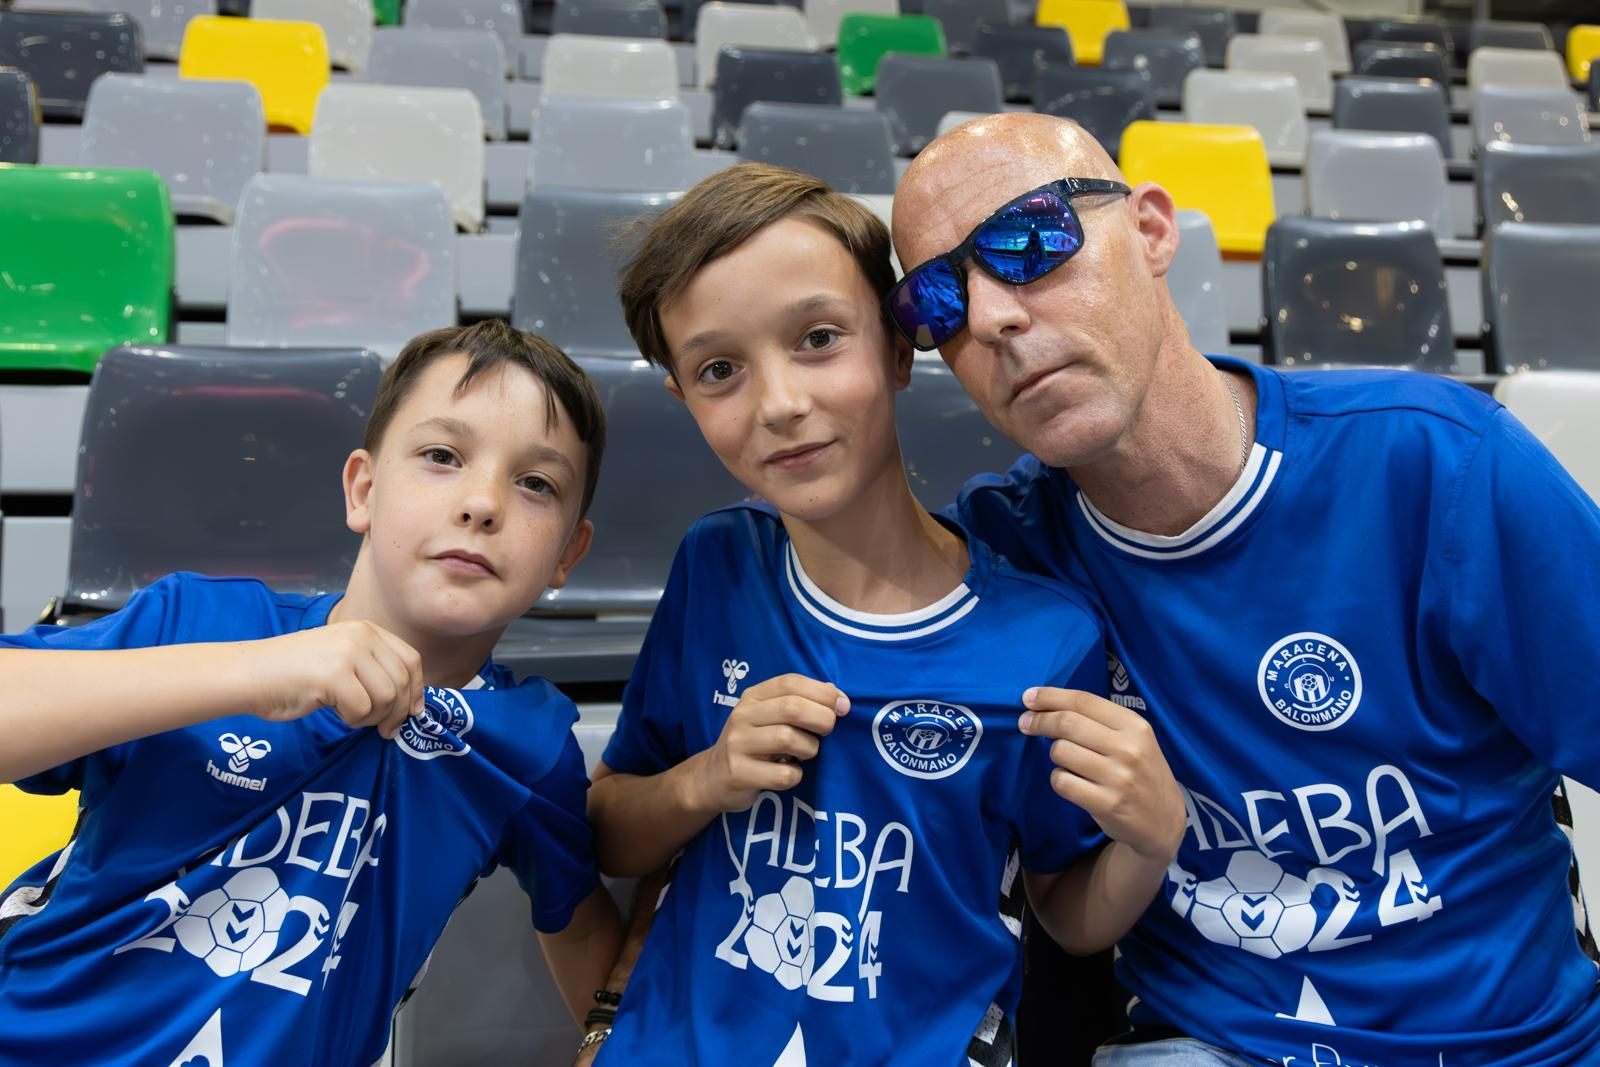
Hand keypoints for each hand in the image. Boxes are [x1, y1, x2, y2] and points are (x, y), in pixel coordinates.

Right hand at [245, 621, 424, 738]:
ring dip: (373, 717)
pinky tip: (337, 713)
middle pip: (402, 681)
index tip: (413, 712)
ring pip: (387, 697)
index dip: (417, 689)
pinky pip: (363, 709)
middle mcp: (361, 636)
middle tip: (385, 729)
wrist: (250, 674)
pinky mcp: (334, 675)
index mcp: (366, 630)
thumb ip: (374, 670)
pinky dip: (353, 720)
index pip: (410, 660)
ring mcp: (348, 653)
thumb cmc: (293, 673)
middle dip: (398, 711)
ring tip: (352, 716)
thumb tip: (410, 704)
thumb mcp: (341, 658)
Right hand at [691, 673, 848, 813]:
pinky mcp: (739, 773)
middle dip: (822, 719)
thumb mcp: (770, 717)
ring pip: (789, 739)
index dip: (822, 692)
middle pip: (792, 708)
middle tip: (828, 732)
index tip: (843, 707)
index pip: (790, 683)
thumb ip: (799, 702)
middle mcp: (743, 716)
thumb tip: (837, 695)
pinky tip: (790, 773)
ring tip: (806, 754)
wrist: (713, 778)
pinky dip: (796, 776)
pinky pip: (783, 774)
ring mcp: (738, 744)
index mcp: (754, 697)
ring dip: (810, 749)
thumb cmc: (754, 744)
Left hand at [1019, 687, 1185, 863]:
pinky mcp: (1106, 804)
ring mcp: (1118, 777)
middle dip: (1040, 721)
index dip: (1050, 697)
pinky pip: (1062, 781)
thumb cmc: (1141, 772)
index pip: (1083, 701)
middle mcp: (1128, 748)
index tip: (1028, 698)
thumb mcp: (1134, 739)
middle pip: (1067, 723)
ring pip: (1061, 752)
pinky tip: (1071, 781)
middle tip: (1026, 724)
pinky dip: (1059, 779)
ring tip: (1067, 761)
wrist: (1164, 820)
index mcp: (1134, 725)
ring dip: (1055, 755)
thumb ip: (1098, 721)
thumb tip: (1047, 705)